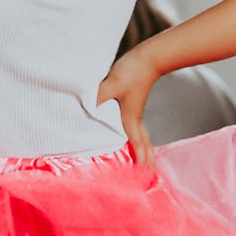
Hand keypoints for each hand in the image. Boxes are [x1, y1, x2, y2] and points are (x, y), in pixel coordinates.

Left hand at [97, 44, 160, 164]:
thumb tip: (85, 110)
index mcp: (130, 119)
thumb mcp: (111, 85)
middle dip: (147, 162)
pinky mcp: (134, 106)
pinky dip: (140, 140)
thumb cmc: (133, 71)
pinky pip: (138, 130)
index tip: (143, 176)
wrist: (150, 58)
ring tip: (148, 165)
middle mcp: (135, 119)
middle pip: (144, 145)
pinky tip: (135, 140)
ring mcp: (137, 113)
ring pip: (143, 138)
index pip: (136, 145)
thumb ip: (97, 98)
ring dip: (146, 152)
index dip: (140, 161)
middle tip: (150, 177)